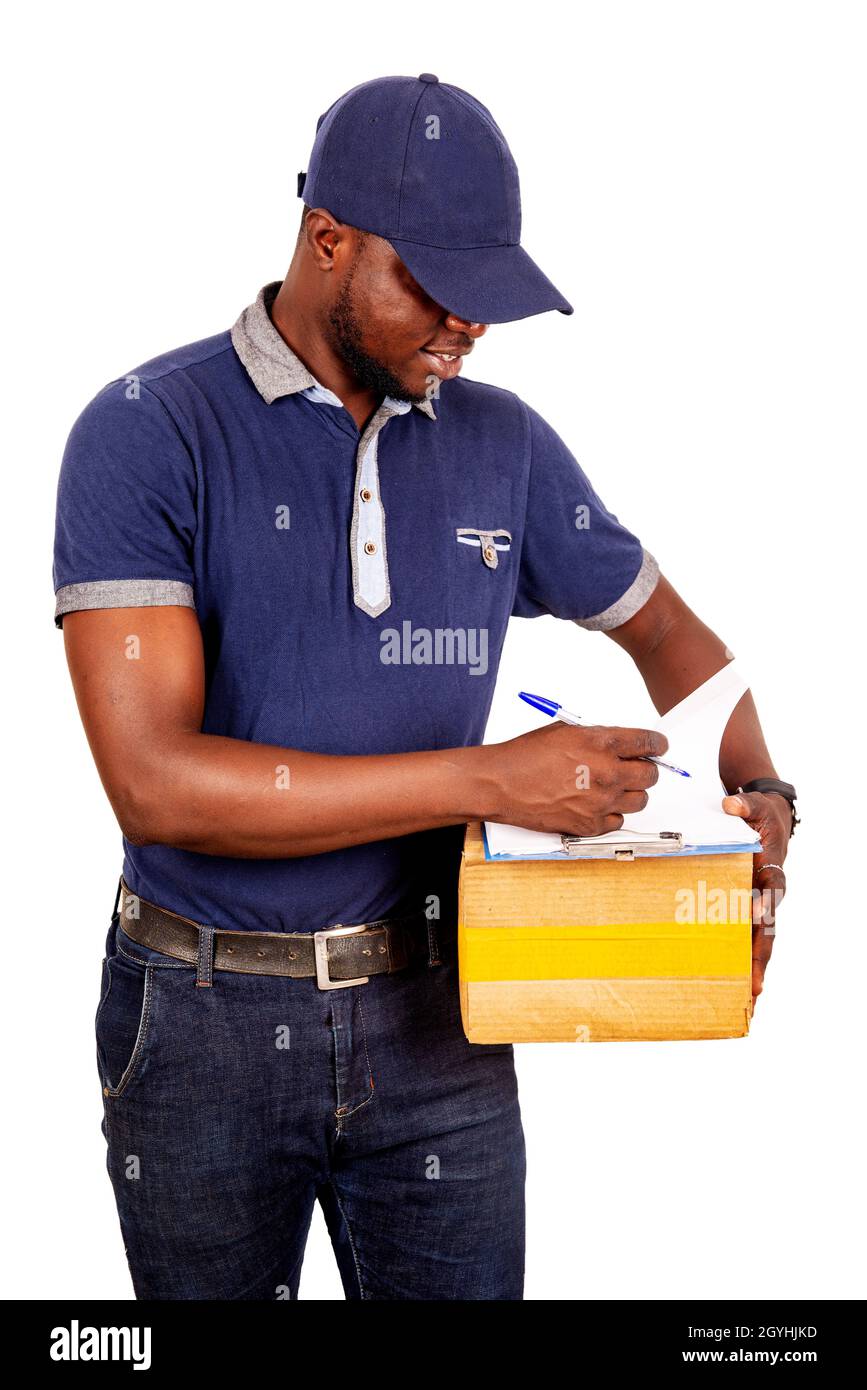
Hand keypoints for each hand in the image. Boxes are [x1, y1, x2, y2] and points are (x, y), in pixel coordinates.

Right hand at [482, 722, 666, 836]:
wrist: (501, 784)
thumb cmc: (526, 755)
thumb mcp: (566, 732)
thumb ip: (598, 738)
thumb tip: (622, 746)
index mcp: (601, 743)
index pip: (648, 743)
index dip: (657, 745)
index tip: (658, 748)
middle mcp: (606, 772)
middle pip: (650, 775)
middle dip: (646, 770)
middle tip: (635, 768)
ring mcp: (600, 802)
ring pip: (639, 801)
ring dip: (630, 793)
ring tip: (612, 788)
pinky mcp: (590, 825)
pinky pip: (618, 822)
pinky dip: (611, 814)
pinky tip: (596, 804)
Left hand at [722, 790, 790, 1005]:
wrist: (767, 820)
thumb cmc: (760, 815)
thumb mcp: (754, 806)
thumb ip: (744, 805)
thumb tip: (732, 805)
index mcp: (771, 869)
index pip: (772, 890)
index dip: (766, 903)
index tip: (757, 914)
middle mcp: (768, 893)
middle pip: (768, 930)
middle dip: (761, 958)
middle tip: (755, 986)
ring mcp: (758, 905)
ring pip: (758, 940)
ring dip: (753, 969)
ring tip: (747, 1001)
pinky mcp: (745, 910)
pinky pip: (744, 937)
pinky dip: (742, 960)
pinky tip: (736, 986)